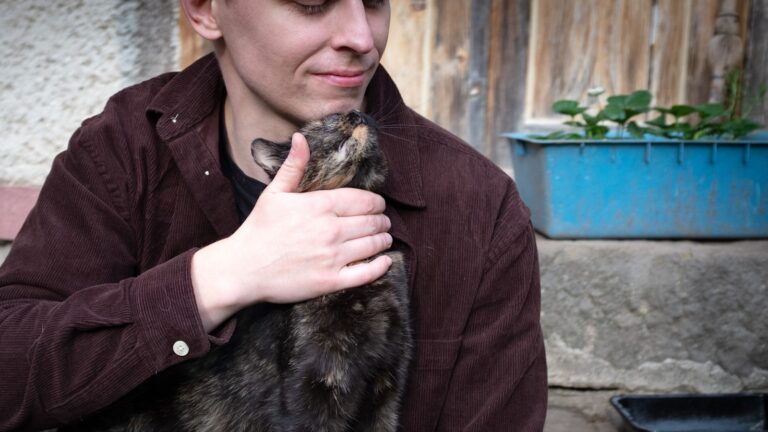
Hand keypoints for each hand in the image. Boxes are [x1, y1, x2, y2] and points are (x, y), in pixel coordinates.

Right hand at [191, 133, 392, 330]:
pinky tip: (385, 260)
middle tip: (384, 222)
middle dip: (382, 221)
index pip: (362, 200)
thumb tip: (301, 138)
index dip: (376, 202)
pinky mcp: (331, 281)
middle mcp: (330, 230)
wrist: (243, 269)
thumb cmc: (258, 229)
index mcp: (319, 205)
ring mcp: (332, 257)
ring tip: (385, 238)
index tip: (379, 204)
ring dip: (383, 240)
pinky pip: (366, 273)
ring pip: (372, 245)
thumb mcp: (274, 193)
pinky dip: (380, 266)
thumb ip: (294, 166)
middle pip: (371, 222)